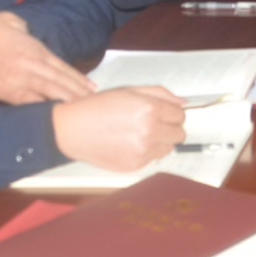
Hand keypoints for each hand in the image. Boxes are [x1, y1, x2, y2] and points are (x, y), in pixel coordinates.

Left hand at [0, 9, 94, 107]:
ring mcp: (36, 62)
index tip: (63, 124)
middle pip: (52, 90)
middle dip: (70, 102)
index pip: (32, 103)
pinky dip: (78, 77)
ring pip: (61, 78)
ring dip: (79, 91)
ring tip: (93, 104)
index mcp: (9, 88)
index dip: (48, 112)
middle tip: (87, 116)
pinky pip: (64, 67)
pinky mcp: (45, 53)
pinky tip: (90, 87)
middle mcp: (25, 75)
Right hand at [50, 87, 185, 173]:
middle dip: (169, 128)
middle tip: (152, 124)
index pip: (180, 115)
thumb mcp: (128, 91)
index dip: (172, 113)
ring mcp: (143, 152)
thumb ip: (159, 93)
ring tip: (139, 135)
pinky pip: (153, 160)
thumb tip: (183, 102)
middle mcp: (150, 132)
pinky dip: (146, 153)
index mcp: (150, 109)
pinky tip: (129, 144)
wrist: (72, 130)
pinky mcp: (135, 166)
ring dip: (160, 142)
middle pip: (179, 134)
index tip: (163, 114)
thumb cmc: (97, 108)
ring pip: (168, 149)